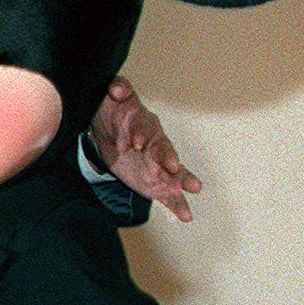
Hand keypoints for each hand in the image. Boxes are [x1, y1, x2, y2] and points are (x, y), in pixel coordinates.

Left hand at [90, 76, 201, 222]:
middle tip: (170, 166)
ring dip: (182, 180)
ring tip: (193, 188)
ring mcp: (158, 166)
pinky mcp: (155, 182)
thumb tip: (116, 89)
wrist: (109, 132)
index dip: (142, 136)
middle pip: (163, 151)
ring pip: (174, 173)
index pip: (146, 130)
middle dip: (166, 158)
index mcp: (146, 125)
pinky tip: (186, 216)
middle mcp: (157, 146)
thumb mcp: (111, 98)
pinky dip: (177, 204)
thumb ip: (116, 90)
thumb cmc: (114, 113)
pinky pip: (168, 194)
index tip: (135, 143)